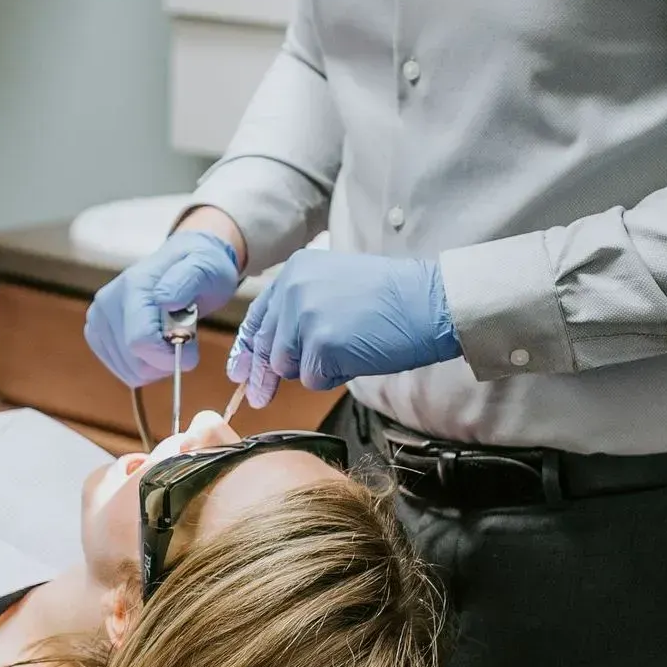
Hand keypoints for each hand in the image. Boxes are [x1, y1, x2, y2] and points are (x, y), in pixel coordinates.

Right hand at [85, 229, 240, 387]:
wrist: (184, 259)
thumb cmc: (200, 265)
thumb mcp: (204, 267)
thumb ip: (185, 282)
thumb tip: (165, 300)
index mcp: (133, 286)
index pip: (140, 341)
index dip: (169, 357)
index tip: (192, 351)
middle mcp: (107, 302)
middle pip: (134, 362)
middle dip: (166, 361)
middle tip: (183, 338)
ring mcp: (98, 318)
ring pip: (128, 371)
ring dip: (157, 364)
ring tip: (170, 336)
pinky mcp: (96, 332)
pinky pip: (121, 369)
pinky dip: (144, 365)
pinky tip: (156, 344)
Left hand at [228, 250, 460, 406]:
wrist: (428, 301)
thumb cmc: (392, 297)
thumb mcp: (335, 284)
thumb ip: (302, 305)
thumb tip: (272, 349)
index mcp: (295, 269)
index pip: (259, 314)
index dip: (246, 347)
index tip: (238, 371)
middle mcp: (293, 288)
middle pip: (267, 346)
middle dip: (267, 375)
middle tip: (260, 397)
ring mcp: (304, 315)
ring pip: (287, 366)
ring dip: (313, 369)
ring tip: (347, 349)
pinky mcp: (320, 344)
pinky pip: (313, 379)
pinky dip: (333, 377)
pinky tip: (356, 357)